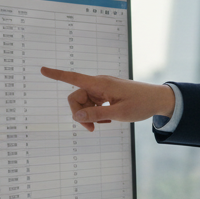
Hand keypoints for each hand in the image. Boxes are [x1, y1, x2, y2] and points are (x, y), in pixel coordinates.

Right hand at [40, 67, 175, 131]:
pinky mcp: (107, 94)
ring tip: (103, 125)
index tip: (42, 69)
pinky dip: (97, 113)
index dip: (57, 75)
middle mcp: (99, 84)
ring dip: (89, 115)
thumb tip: (77, 116)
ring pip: (84, 103)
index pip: (74, 78)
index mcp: (100, 84)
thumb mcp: (118, 113)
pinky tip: (107, 120)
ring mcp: (103, 89)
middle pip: (76, 97)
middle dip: (79, 114)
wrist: (158, 100)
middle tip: (91, 129)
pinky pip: (93, 104)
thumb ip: (97, 114)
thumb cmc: (141, 104)